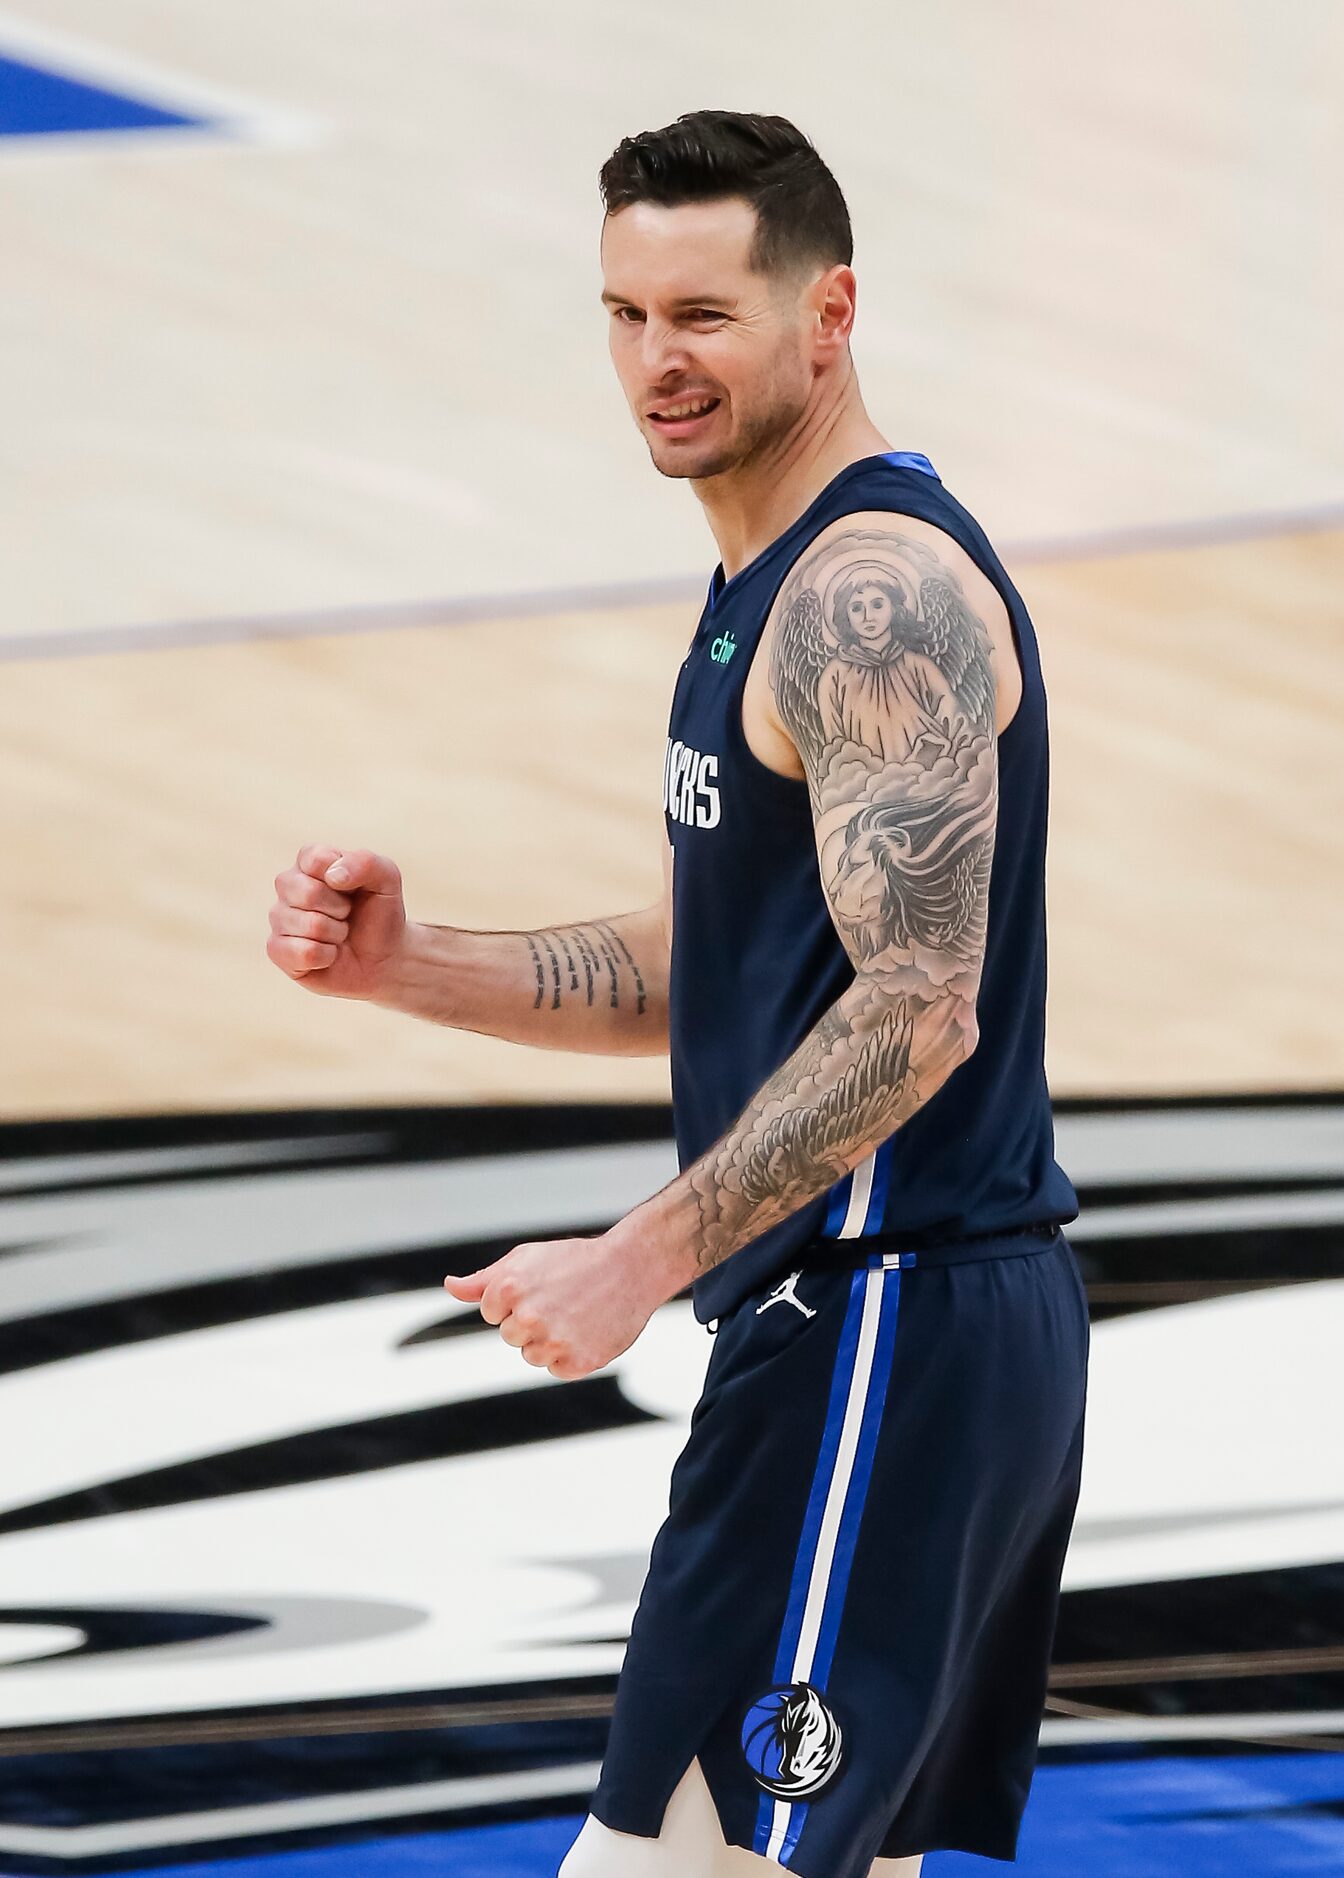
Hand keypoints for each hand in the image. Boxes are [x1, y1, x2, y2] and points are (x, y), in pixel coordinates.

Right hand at [267, 844, 408, 999]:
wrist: (383, 959)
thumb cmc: (380, 915)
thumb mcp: (387, 879)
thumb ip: (365, 863)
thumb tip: (332, 876)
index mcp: (310, 860)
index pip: (316, 859)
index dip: (344, 878)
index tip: (354, 888)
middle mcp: (288, 885)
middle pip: (308, 892)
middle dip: (341, 909)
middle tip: (348, 915)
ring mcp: (279, 918)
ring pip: (310, 925)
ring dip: (337, 934)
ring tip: (339, 933)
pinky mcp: (277, 950)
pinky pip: (304, 953)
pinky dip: (327, 956)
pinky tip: (328, 954)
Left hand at [443, 1229, 673, 1379]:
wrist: (630, 1267)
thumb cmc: (574, 1261)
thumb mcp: (524, 1259)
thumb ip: (482, 1281)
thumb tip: (450, 1286)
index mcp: (509, 1288)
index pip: (491, 1313)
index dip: (515, 1299)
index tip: (542, 1285)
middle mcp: (528, 1317)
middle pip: (510, 1336)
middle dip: (530, 1321)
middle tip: (561, 1300)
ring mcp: (554, 1342)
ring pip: (532, 1355)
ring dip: (549, 1340)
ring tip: (575, 1314)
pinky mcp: (577, 1363)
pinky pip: (557, 1368)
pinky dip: (570, 1354)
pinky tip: (587, 1330)